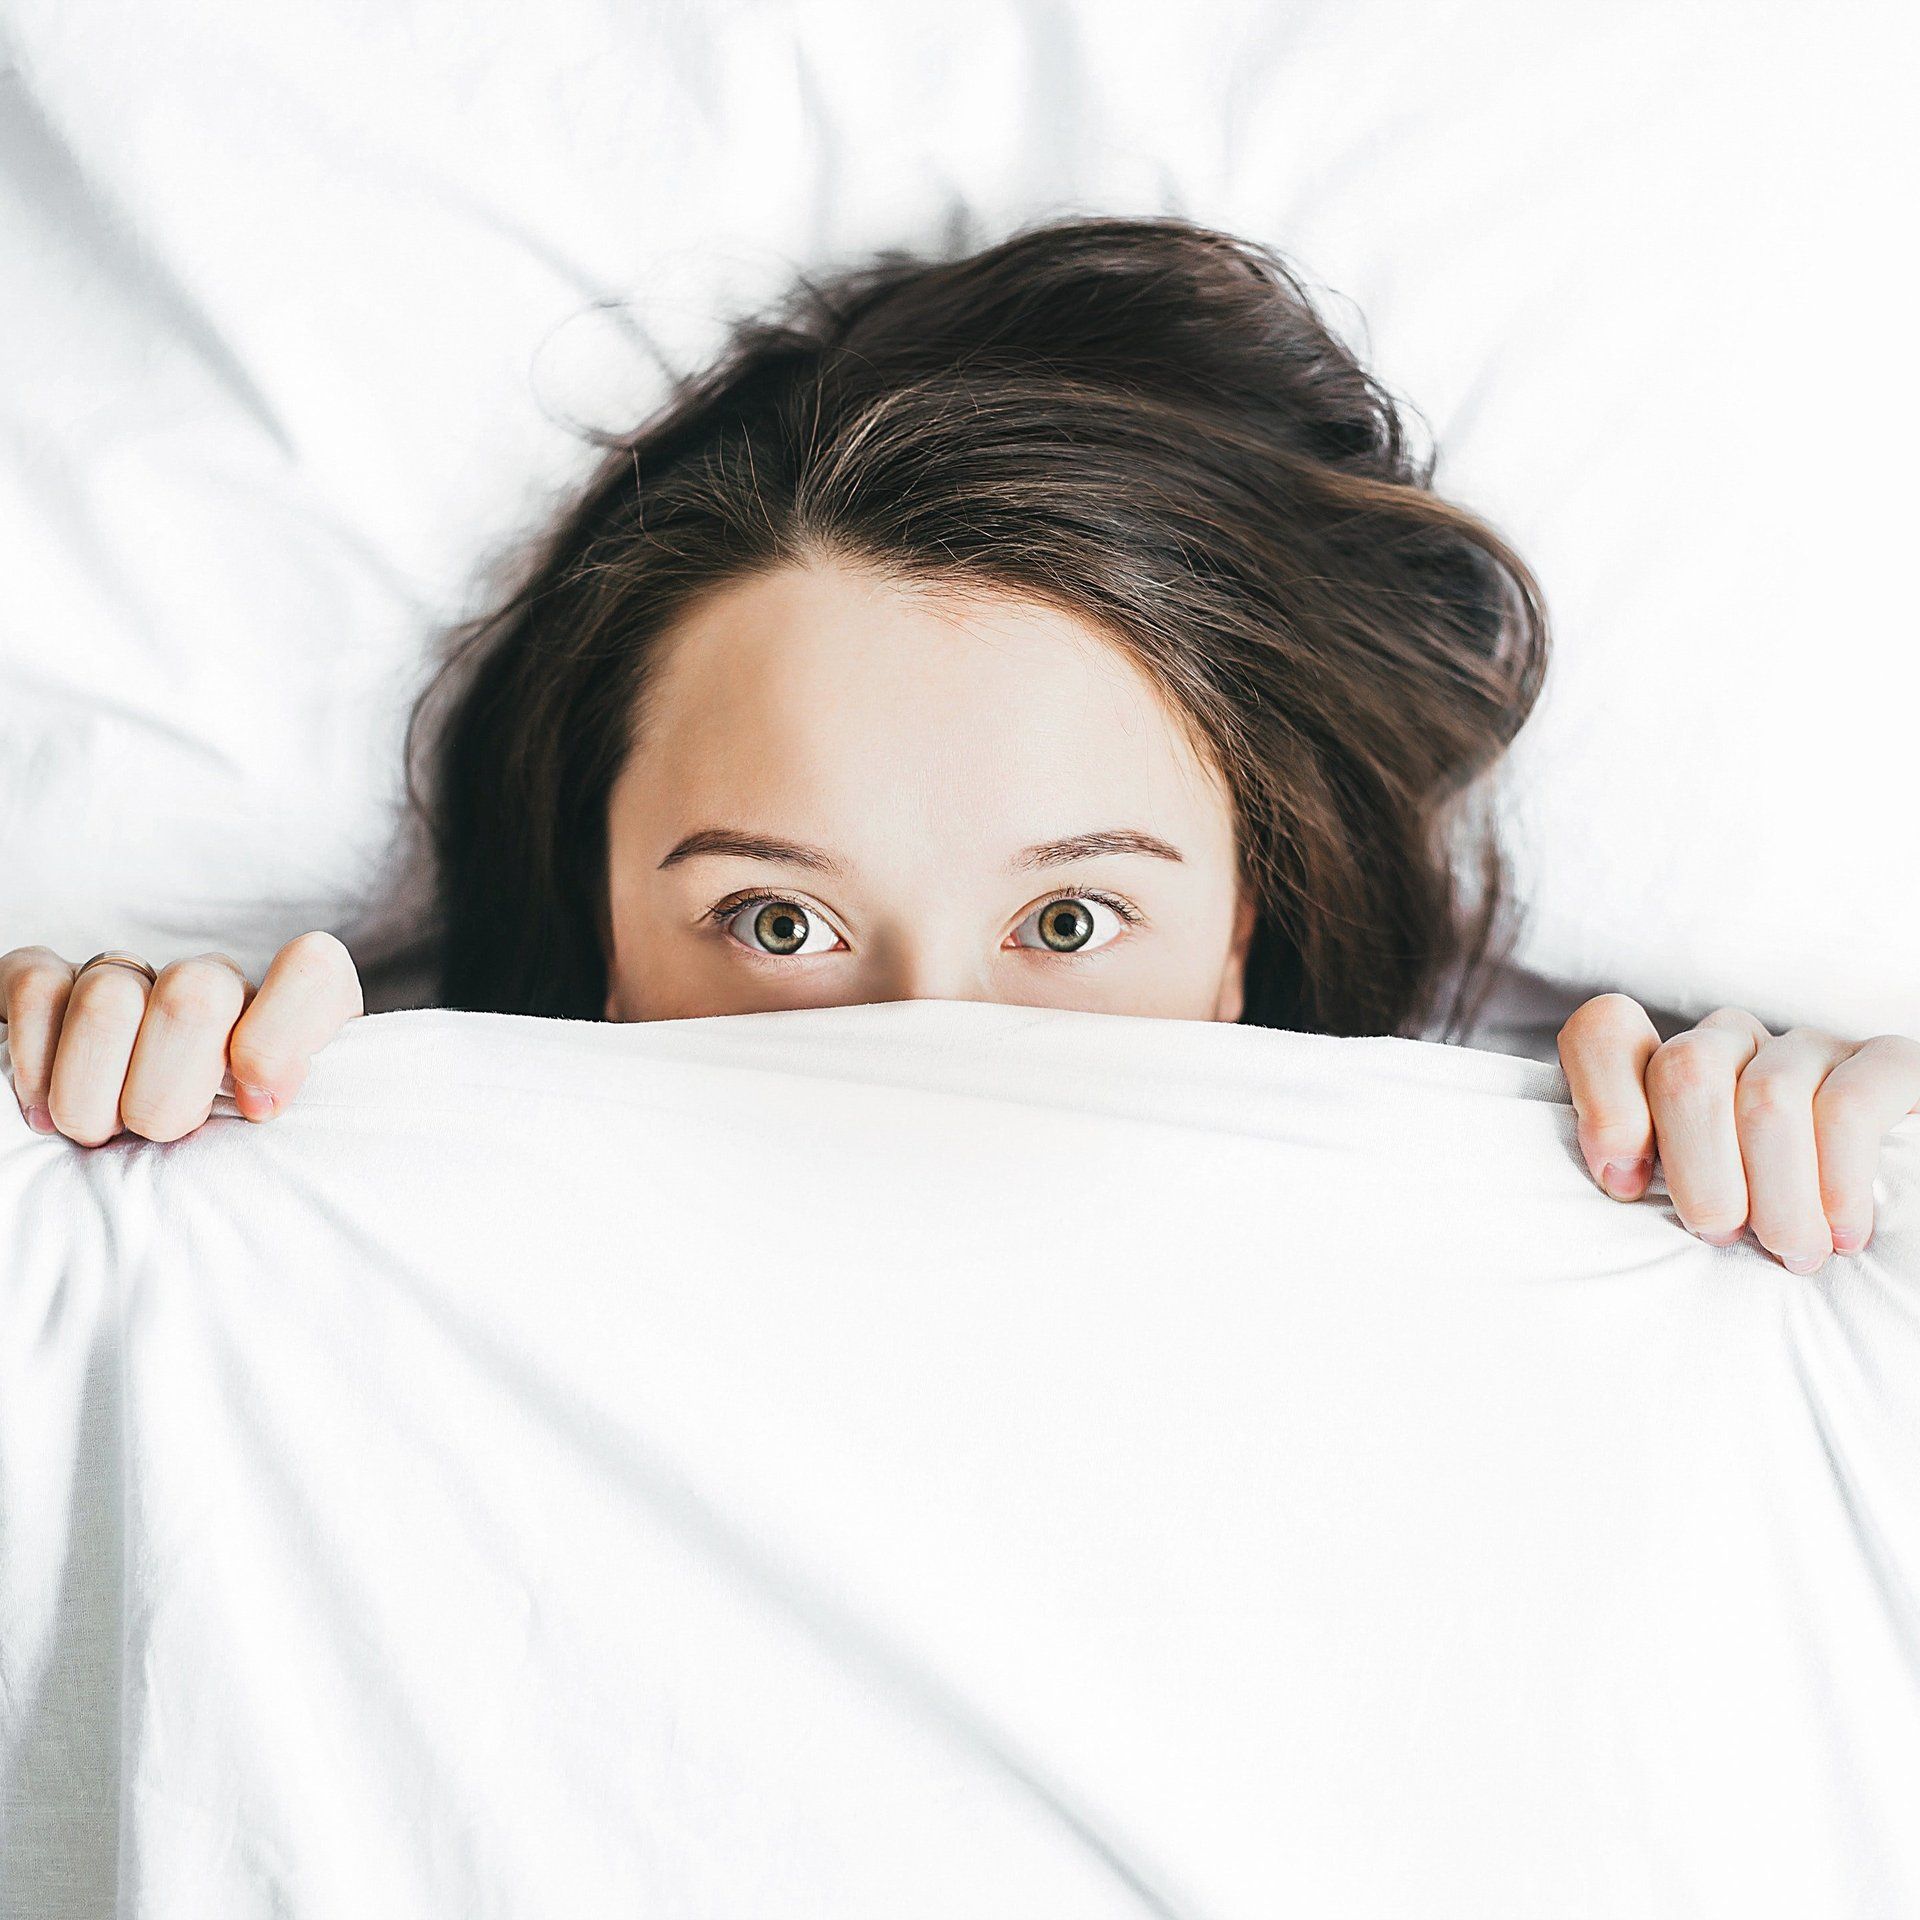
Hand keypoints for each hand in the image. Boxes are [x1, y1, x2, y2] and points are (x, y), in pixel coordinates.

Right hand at [2, 932, 362, 1147]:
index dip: (280, 1038)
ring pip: (110, 999)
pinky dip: (35, 1064)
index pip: (312, 971)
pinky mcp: (52, 981)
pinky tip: (45, 1112)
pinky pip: (37, 990)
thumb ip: (292, 1124)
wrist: (132, 1154)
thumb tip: (262, 1104)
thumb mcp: (281, 1150)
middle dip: (167, 1094)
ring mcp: (133, 976)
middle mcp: (215, 983)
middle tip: (160, 1135)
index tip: (257, 1109)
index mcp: (289, 1014)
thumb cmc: (226, 1159)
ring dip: (94, 1094)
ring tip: (101, 1134)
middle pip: (196, 997)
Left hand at [1558, 994, 1919, 1272]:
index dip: (1605, 1103)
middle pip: (1686, 1069)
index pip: (1606, 1031)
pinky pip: (1848, 1105)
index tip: (1625, 1186)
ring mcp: (1810, 1048)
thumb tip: (1617, 1181)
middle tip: (1722, 1235)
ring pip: (1767, 1096)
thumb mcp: (1687, 1209)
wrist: (1885, 1252)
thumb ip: (1638, 1180)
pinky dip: (1837, 1180)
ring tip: (1792, 1251)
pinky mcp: (1889, 1064)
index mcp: (1668, 1069)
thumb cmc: (1761, 1234)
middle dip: (1698, 1170)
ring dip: (1775, 1194)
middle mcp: (1734, 1043)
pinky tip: (1844, 1231)